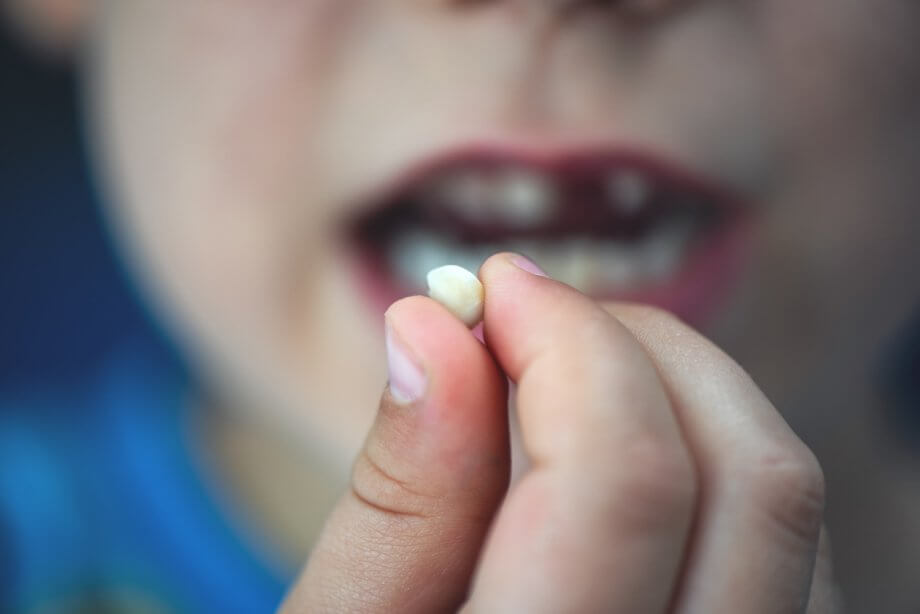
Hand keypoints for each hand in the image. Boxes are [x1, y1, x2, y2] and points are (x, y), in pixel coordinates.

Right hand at [280, 253, 840, 612]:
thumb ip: (396, 497)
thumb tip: (431, 326)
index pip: (620, 484)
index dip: (560, 346)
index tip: (488, 291)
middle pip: (745, 474)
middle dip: (631, 348)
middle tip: (529, 319)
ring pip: (785, 503)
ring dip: (679, 391)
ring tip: (567, 375)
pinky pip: (790, 545)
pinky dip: (711, 456)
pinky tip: (622, 450)